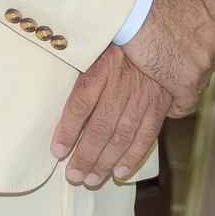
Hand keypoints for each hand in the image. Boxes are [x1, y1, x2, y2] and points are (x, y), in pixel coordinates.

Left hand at [50, 46, 169, 185]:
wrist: (158, 37)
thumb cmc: (118, 47)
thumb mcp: (96, 50)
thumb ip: (81, 75)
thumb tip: (55, 105)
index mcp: (102, 67)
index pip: (81, 102)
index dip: (68, 130)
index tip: (57, 151)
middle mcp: (123, 82)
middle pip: (101, 125)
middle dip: (86, 155)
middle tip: (74, 175)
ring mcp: (144, 94)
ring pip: (122, 135)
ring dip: (105, 161)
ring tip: (91, 179)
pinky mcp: (160, 104)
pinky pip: (146, 135)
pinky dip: (133, 156)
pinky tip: (119, 171)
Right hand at [118, 0, 214, 116]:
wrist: (135, 2)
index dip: (197, 46)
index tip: (181, 46)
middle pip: (207, 64)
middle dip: (191, 65)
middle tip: (169, 62)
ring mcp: (202, 65)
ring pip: (198, 84)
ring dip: (183, 84)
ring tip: (163, 79)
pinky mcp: (183, 83)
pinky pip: (186, 104)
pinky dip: (177, 106)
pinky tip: (167, 104)